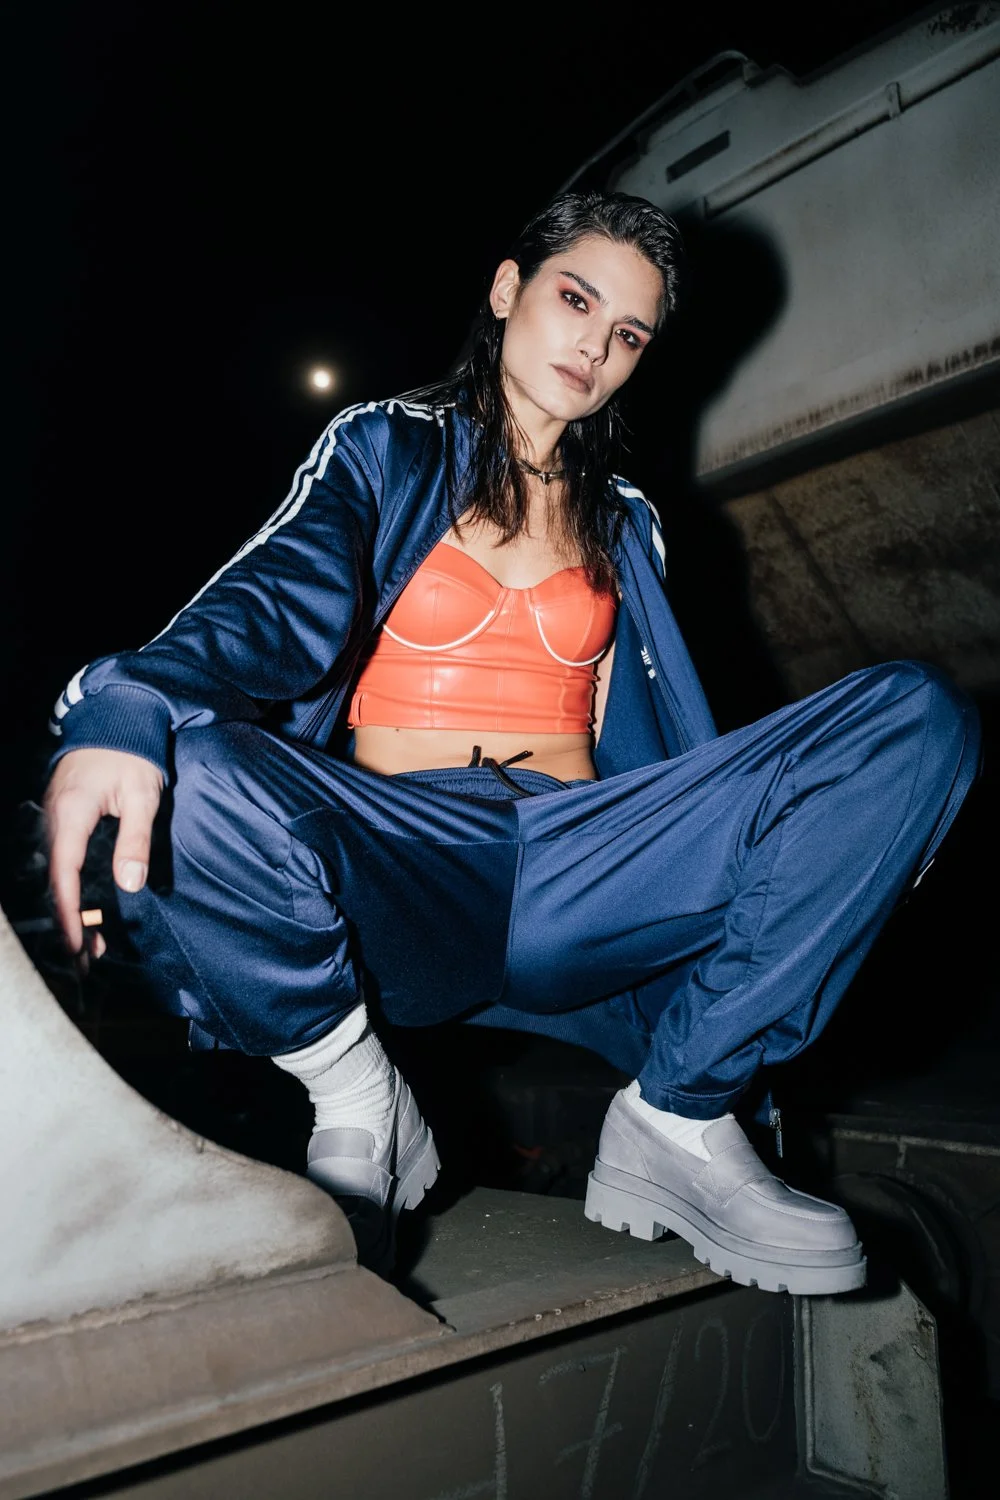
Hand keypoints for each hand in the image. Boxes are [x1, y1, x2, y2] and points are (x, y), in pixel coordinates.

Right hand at [44, 748, 163, 960]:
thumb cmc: (132, 753)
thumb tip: (129, 884)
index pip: (64, 876)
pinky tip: (85, 907)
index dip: (69, 915)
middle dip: (68, 923)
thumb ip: (135, 840)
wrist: (118, 717)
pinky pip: (61, 860)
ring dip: (69, 909)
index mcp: (71, 816)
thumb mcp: (142, 796)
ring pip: (56, 874)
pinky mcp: (63, 816)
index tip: (77, 946)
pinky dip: (70, 888)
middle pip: (54, 882)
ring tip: (89, 944)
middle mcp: (55, 819)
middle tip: (85, 960)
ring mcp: (55, 817)